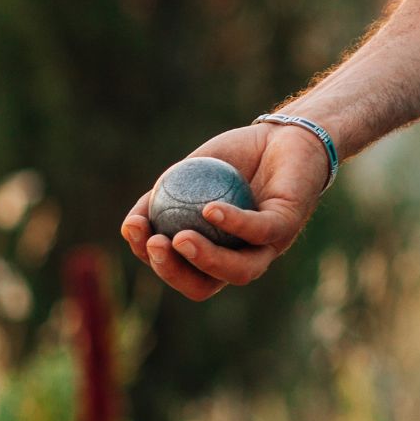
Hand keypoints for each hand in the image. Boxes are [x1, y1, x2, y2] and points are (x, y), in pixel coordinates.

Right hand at [119, 123, 330, 300]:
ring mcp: (268, 244)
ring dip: (206, 260)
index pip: (181, 272)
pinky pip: (261, 230)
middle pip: (205, 285)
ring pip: (240, 271)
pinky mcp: (288, 222)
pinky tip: (210, 210)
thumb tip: (131, 226)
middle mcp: (242, 256)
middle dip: (174, 272)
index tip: (134, 232)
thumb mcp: (187, 176)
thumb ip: (160, 201)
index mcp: (215, 252)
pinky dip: (234, 223)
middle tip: (156, 244)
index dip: (154, 261)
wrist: (282, 134)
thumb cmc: (234, 159)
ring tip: (179, 239)